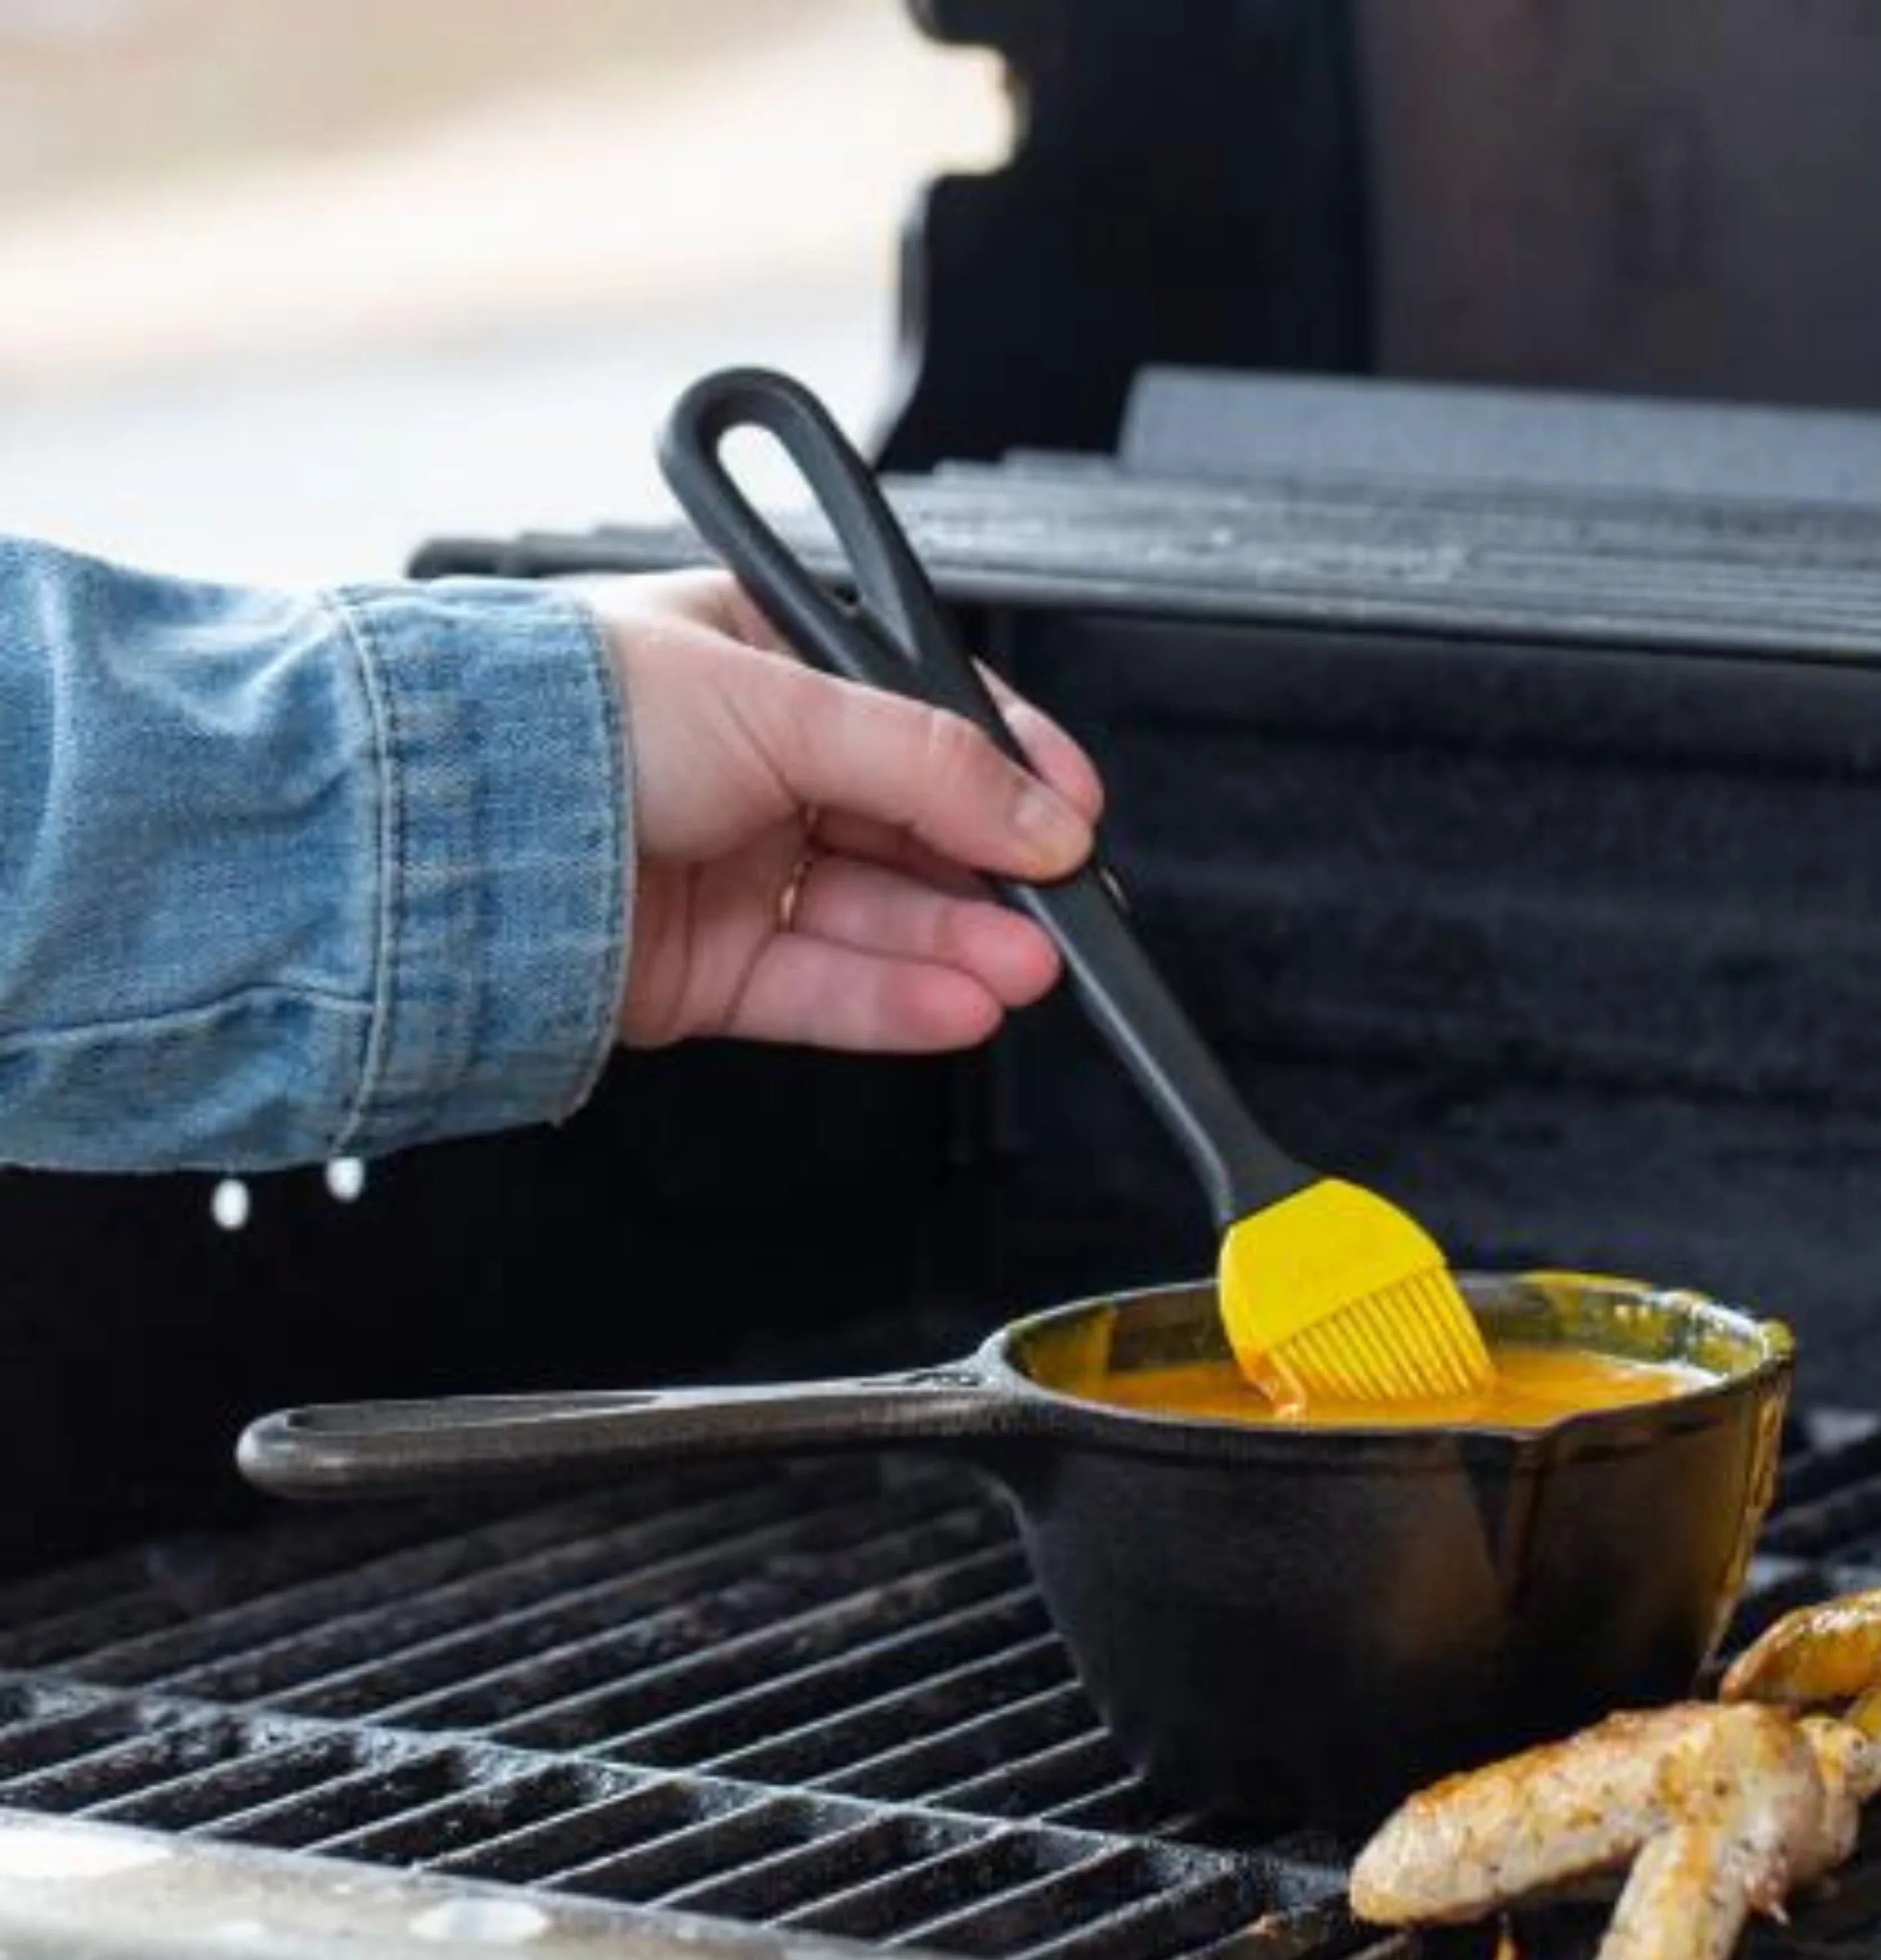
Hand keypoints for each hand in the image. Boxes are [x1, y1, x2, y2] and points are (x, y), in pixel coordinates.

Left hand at [581, 570, 1101, 1052]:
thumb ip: (928, 765)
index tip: (1074, 813)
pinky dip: (894, 1000)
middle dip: (991, 876)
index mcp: (765, 665)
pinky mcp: (704, 969)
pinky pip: (822, 988)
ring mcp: (728, 872)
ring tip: (1026, 968)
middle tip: (1063, 913)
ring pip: (874, 919)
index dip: (1007, 769)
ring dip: (958, 946)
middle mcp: (751, 768)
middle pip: (908, 832)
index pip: (920, 719)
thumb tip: (1044, 814)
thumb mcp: (778, 701)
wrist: (436, 834)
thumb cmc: (563, 715)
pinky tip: (958, 1003)